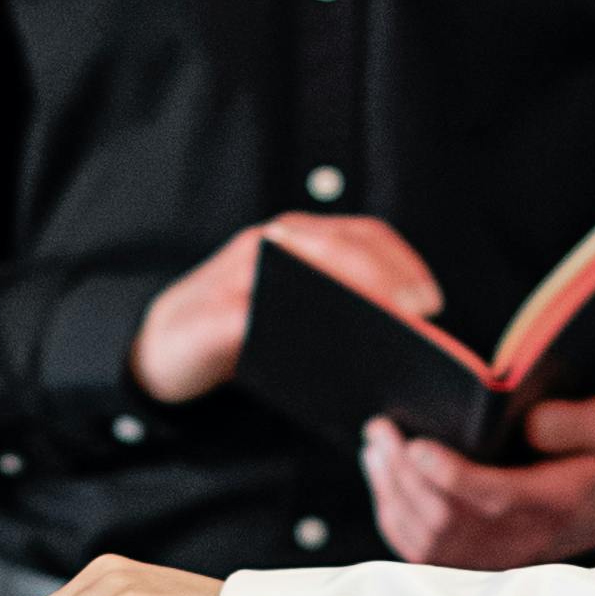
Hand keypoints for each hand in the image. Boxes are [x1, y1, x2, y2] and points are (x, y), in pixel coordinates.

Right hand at [131, 211, 445, 407]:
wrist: (162, 348)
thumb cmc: (240, 332)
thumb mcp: (289, 309)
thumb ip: (335, 309)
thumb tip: (404, 339)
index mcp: (296, 239)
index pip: (361, 235)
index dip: (401, 262)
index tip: (431, 301)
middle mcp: (269, 244)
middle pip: (338, 247)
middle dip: (384, 279)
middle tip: (417, 317)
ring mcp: (238, 276)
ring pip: (302, 273)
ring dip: (347, 298)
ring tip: (384, 334)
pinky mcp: (213, 316)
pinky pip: (256, 319)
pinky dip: (290, 333)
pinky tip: (322, 360)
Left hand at [363, 396, 594, 571]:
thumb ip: (578, 424)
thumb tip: (530, 424)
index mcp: (554, 505)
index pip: (494, 499)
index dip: (449, 476)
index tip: (418, 445)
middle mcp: (519, 540)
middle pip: (445, 519)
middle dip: (405, 473)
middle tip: (381, 428)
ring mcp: (492, 558)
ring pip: (425, 538)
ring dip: (391, 491)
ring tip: (376, 445)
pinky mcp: (473, 562)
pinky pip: (421, 551)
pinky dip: (393, 515)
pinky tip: (382, 477)